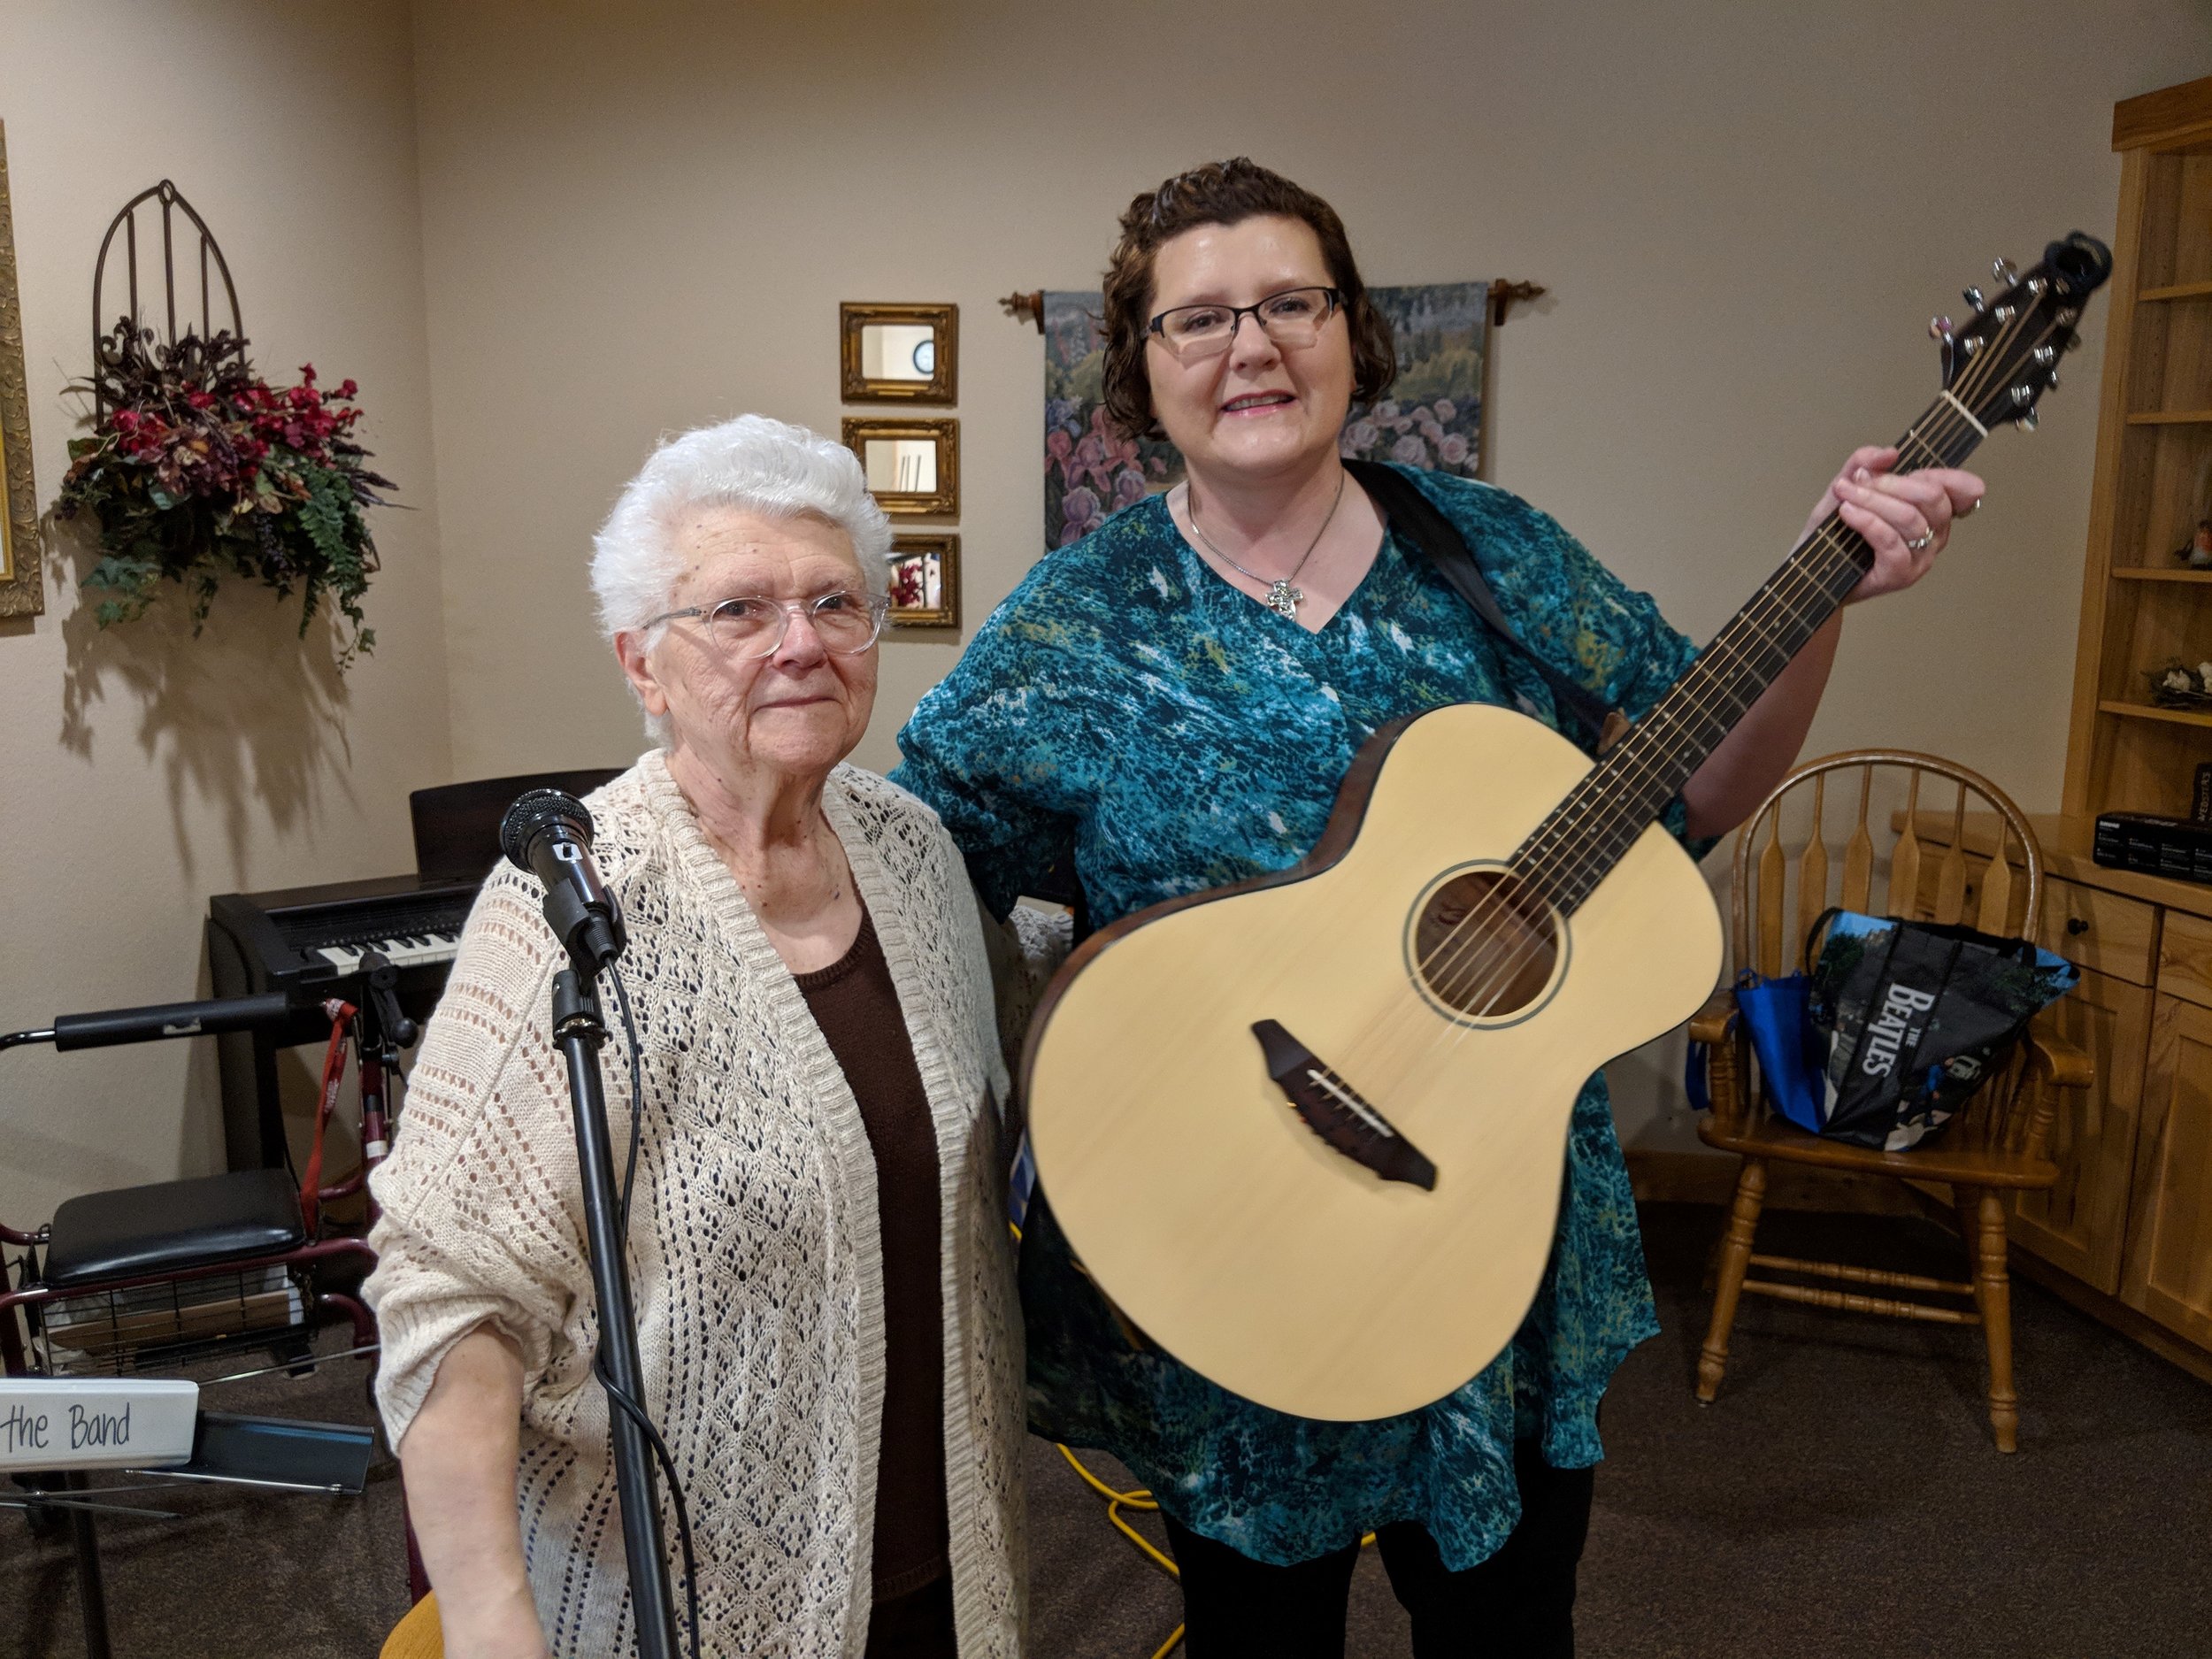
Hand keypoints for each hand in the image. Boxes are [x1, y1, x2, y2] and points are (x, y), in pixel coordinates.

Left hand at [1800, 445, 1984, 603]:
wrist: (1815, 571)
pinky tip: (1847, 513)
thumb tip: (1889, 453)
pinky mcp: (1900, 575)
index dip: (1933, 471)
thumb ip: (1864, 464)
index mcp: (1933, 513)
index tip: (1894, 462)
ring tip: (1845, 494)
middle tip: (1858, 480)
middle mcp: (1935, 536)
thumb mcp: (1847, 489)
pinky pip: (1891, 541)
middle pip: (1932, 497)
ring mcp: (1920, 558)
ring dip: (1872, 500)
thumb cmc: (1836, 533)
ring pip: (1909, 518)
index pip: (1955, 487)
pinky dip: (1867, 521)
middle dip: (1892, 482)